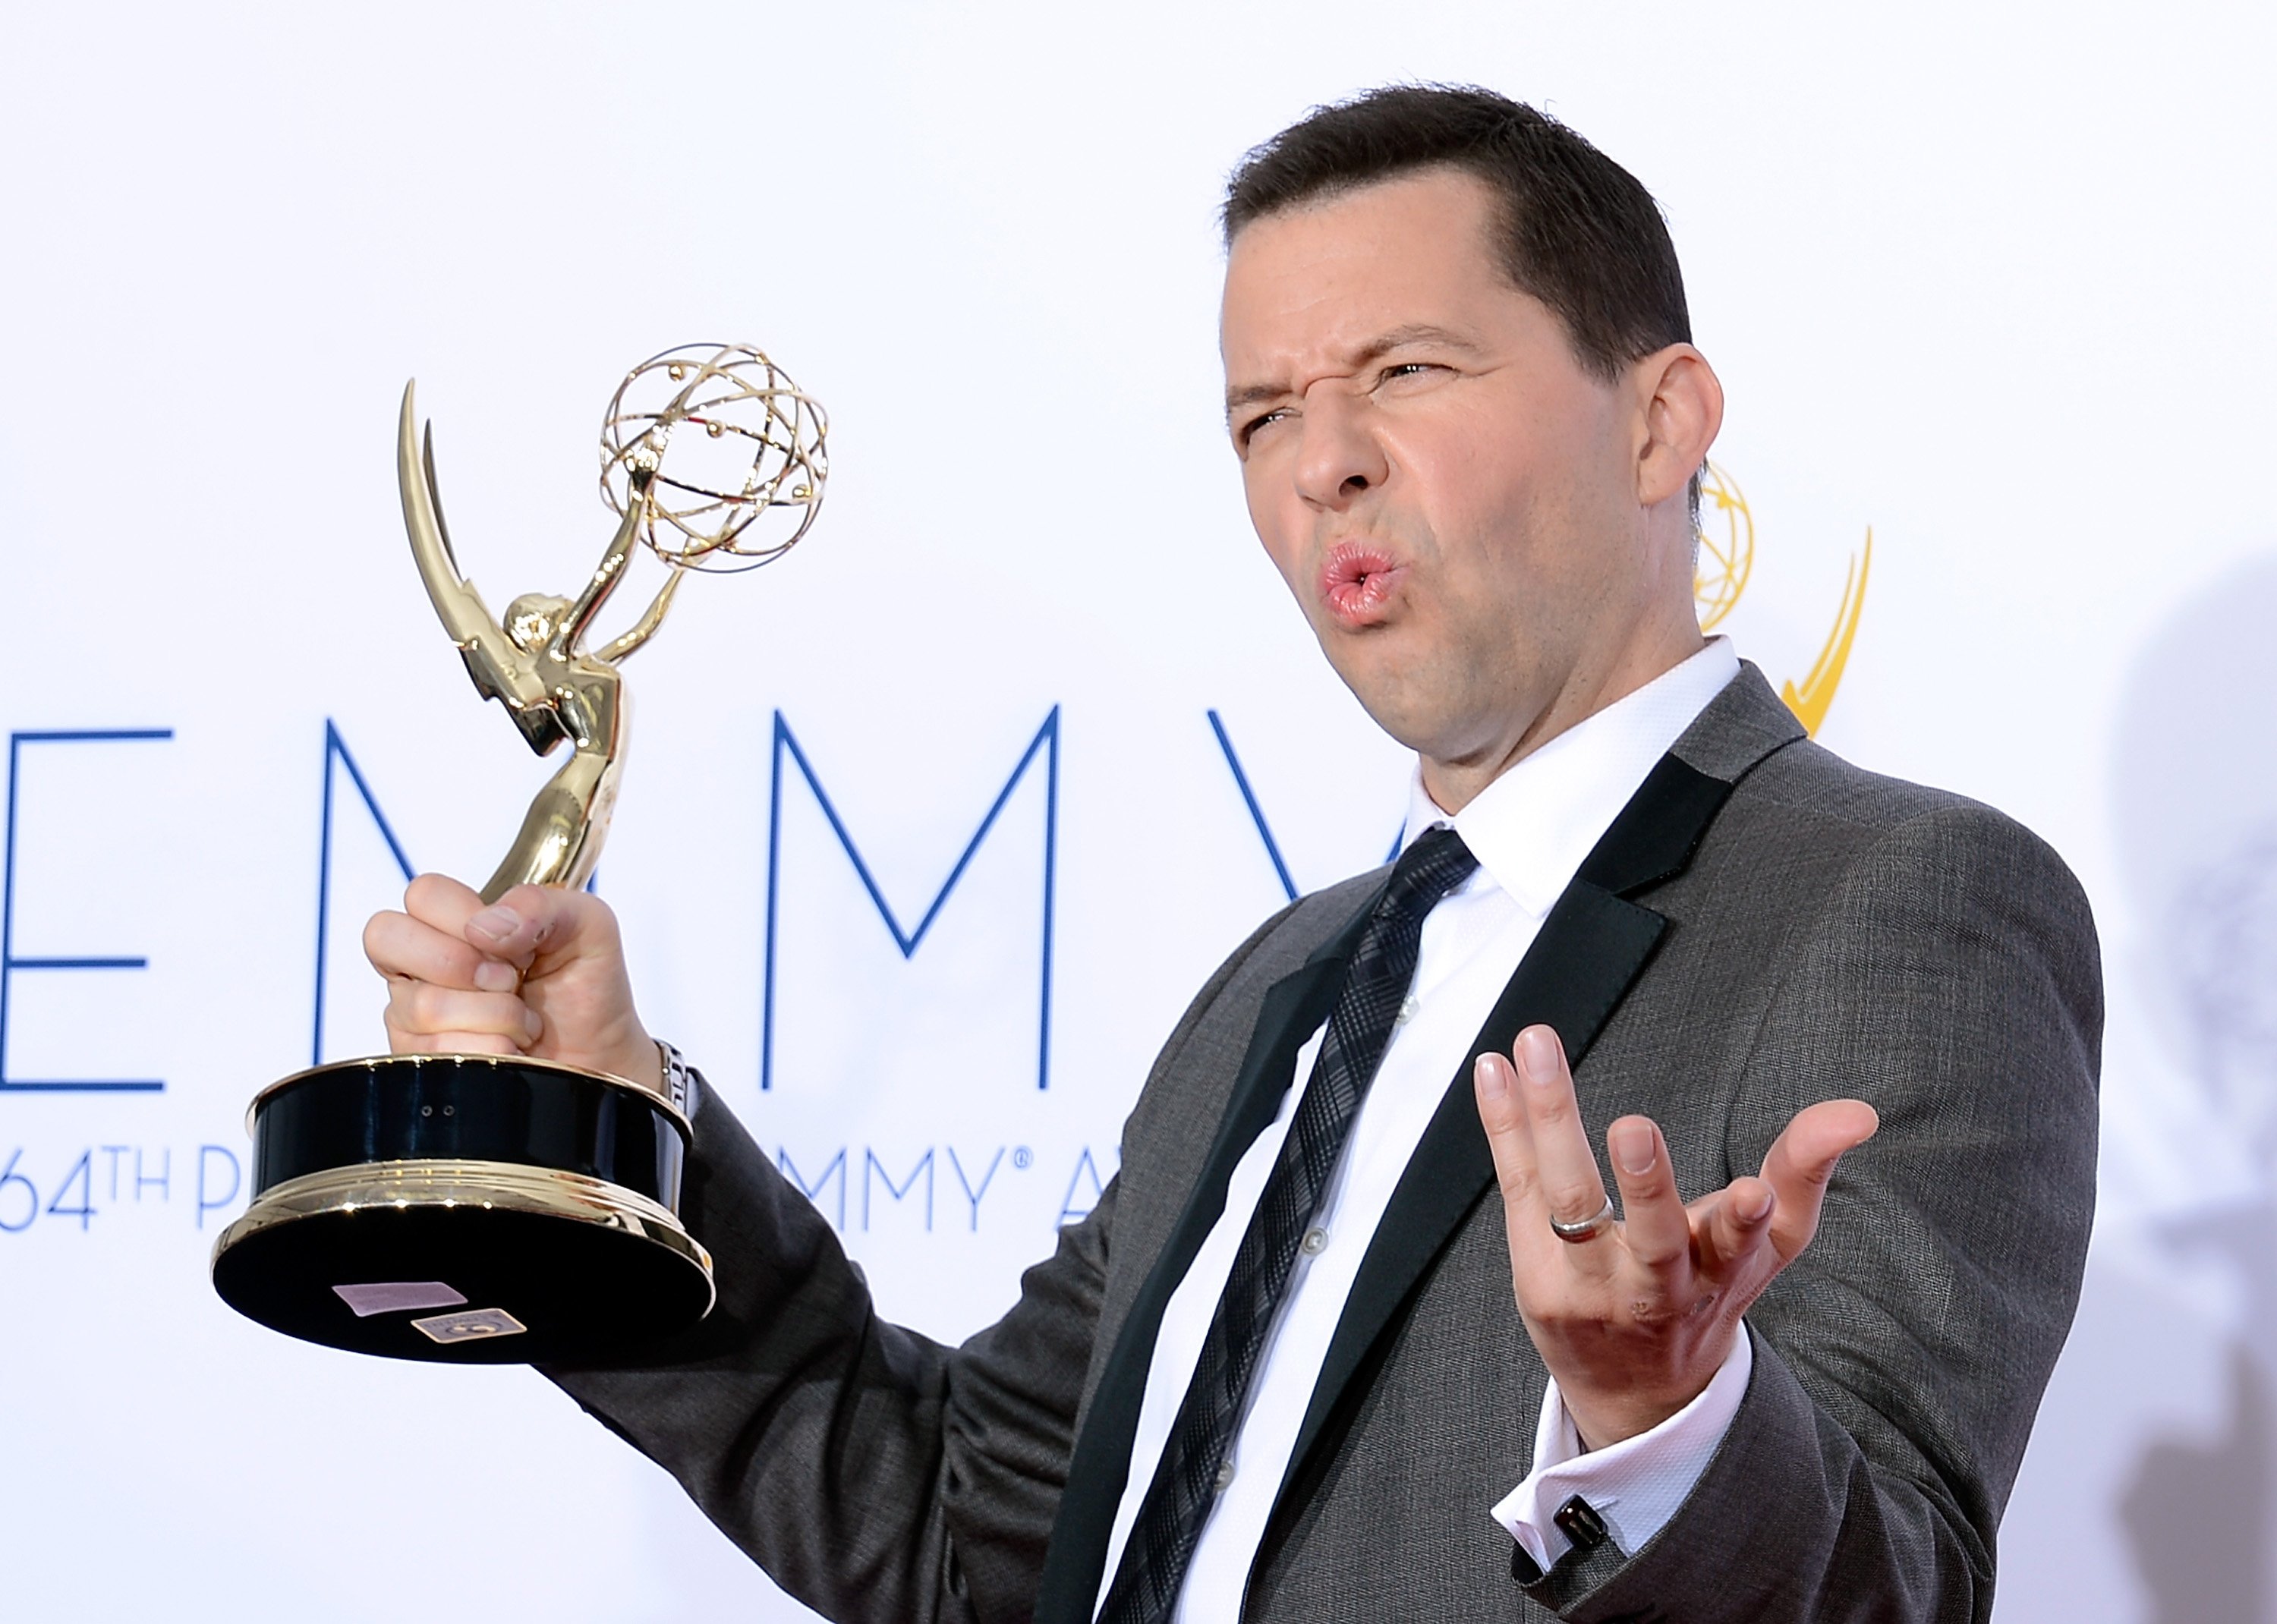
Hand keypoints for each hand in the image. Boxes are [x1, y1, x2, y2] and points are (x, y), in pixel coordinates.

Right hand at [362, 874, 661, 1094]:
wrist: (600, 1059)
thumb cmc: (587, 989)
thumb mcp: (587, 926)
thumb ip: (541, 904)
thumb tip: (483, 926)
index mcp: (455, 923)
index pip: (423, 894)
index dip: (465, 917)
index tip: (513, 944)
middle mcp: (423, 966)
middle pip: (389, 940)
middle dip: (462, 963)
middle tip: (510, 981)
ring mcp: (413, 1016)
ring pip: (424, 1005)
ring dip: (496, 1016)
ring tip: (523, 1021)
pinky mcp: (421, 1064)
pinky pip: (441, 1052)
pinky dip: (493, 1051)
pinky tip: (513, 1050)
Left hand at [1474, 1024, 1877, 1448]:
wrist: (1637, 1390)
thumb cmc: (1708, 1292)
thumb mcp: (1769, 1245)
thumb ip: (1804, 1171)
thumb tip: (1856, 1111)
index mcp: (1722, 1274)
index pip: (1741, 1247)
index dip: (1746, 1222)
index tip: (1751, 1196)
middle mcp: (1656, 1289)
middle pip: (1651, 1240)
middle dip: (1646, 1187)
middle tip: (1635, 1129)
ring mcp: (1590, 1288)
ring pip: (1569, 1205)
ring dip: (1551, 1122)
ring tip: (1537, 1051)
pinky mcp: (1536, 1278)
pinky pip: (1518, 1189)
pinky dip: (1504, 1125)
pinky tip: (1494, 1069)